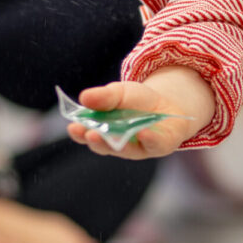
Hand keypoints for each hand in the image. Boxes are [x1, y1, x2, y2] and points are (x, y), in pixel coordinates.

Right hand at [66, 67, 214, 159]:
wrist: (169, 104)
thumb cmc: (138, 101)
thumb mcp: (120, 92)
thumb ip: (104, 96)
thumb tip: (84, 97)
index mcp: (103, 132)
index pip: (86, 135)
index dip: (79, 133)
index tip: (73, 126)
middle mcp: (118, 144)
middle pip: (104, 146)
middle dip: (96, 140)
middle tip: (89, 134)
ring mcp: (139, 148)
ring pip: (127, 150)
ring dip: (119, 144)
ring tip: (113, 136)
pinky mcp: (160, 146)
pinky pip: (154, 145)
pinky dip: (148, 139)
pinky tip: (143, 132)